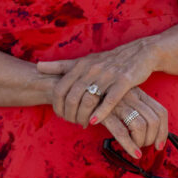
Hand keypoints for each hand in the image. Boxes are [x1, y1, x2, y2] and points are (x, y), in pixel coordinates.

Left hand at [35, 38, 157, 128]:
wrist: (139, 53)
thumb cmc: (108, 61)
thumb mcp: (83, 61)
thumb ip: (60, 66)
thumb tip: (37, 66)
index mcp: (80, 64)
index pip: (60, 87)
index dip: (57, 104)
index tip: (59, 115)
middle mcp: (92, 68)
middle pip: (72, 94)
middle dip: (69, 112)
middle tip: (70, 122)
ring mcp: (108, 74)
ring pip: (89, 97)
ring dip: (82, 114)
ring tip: (81, 124)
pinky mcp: (124, 81)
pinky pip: (110, 99)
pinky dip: (100, 112)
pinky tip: (94, 122)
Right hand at [99, 87, 169, 159]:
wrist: (71, 85)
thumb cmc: (98, 95)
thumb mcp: (120, 97)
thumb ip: (132, 107)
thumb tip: (146, 129)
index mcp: (137, 92)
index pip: (160, 111)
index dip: (164, 131)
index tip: (160, 145)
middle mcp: (130, 96)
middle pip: (154, 120)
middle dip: (153, 138)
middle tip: (145, 147)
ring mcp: (118, 103)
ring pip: (140, 125)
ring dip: (142, 142)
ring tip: (136, 148)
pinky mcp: (104, 112)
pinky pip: (122, 131)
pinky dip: (130, 145)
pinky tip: (134, 154)